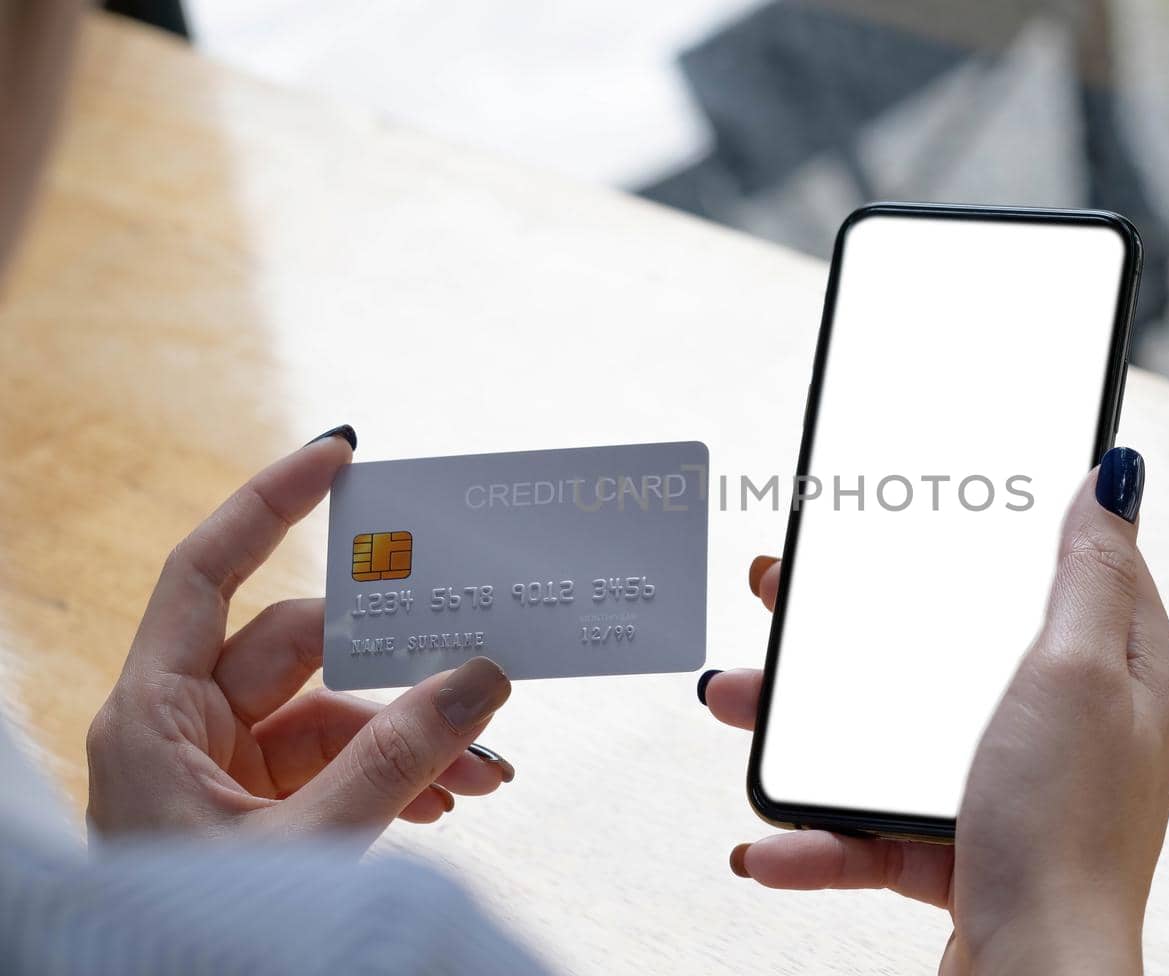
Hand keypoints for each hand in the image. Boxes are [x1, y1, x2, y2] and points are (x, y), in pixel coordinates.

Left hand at [87, 426, 516, 844]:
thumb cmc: (196, 943)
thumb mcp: (308, 846)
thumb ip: (398, 760)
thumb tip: (484, 678)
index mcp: (155, 715)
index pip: (207, 572)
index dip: (268, 502)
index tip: (339, 453)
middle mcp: (186, 726)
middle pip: (303, 647)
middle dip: (398, 665)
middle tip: (482, 653)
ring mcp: (227, 767)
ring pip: (337, 712)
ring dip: (415, 735)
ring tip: (486, 774)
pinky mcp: (262, 806)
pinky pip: (345, 763)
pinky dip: (400, 775)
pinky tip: (453, 800)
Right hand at [701, 448, 1168, 974]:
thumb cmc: (1067, 834)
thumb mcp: (1076, 672)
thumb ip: (1087, 572)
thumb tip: (1115, 476)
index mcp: (1123, 669)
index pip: (1075, 564)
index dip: (1007, 523)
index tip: (938, 498)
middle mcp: (1075, 726)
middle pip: (956, 645)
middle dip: (863, 626)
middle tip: (793, 594)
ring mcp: (1015, 789)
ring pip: (900, 732)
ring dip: (810, 727)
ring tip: (741, 702)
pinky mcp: (965, 850)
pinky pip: (880, 825)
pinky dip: (822, 835)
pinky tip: (772, 840)